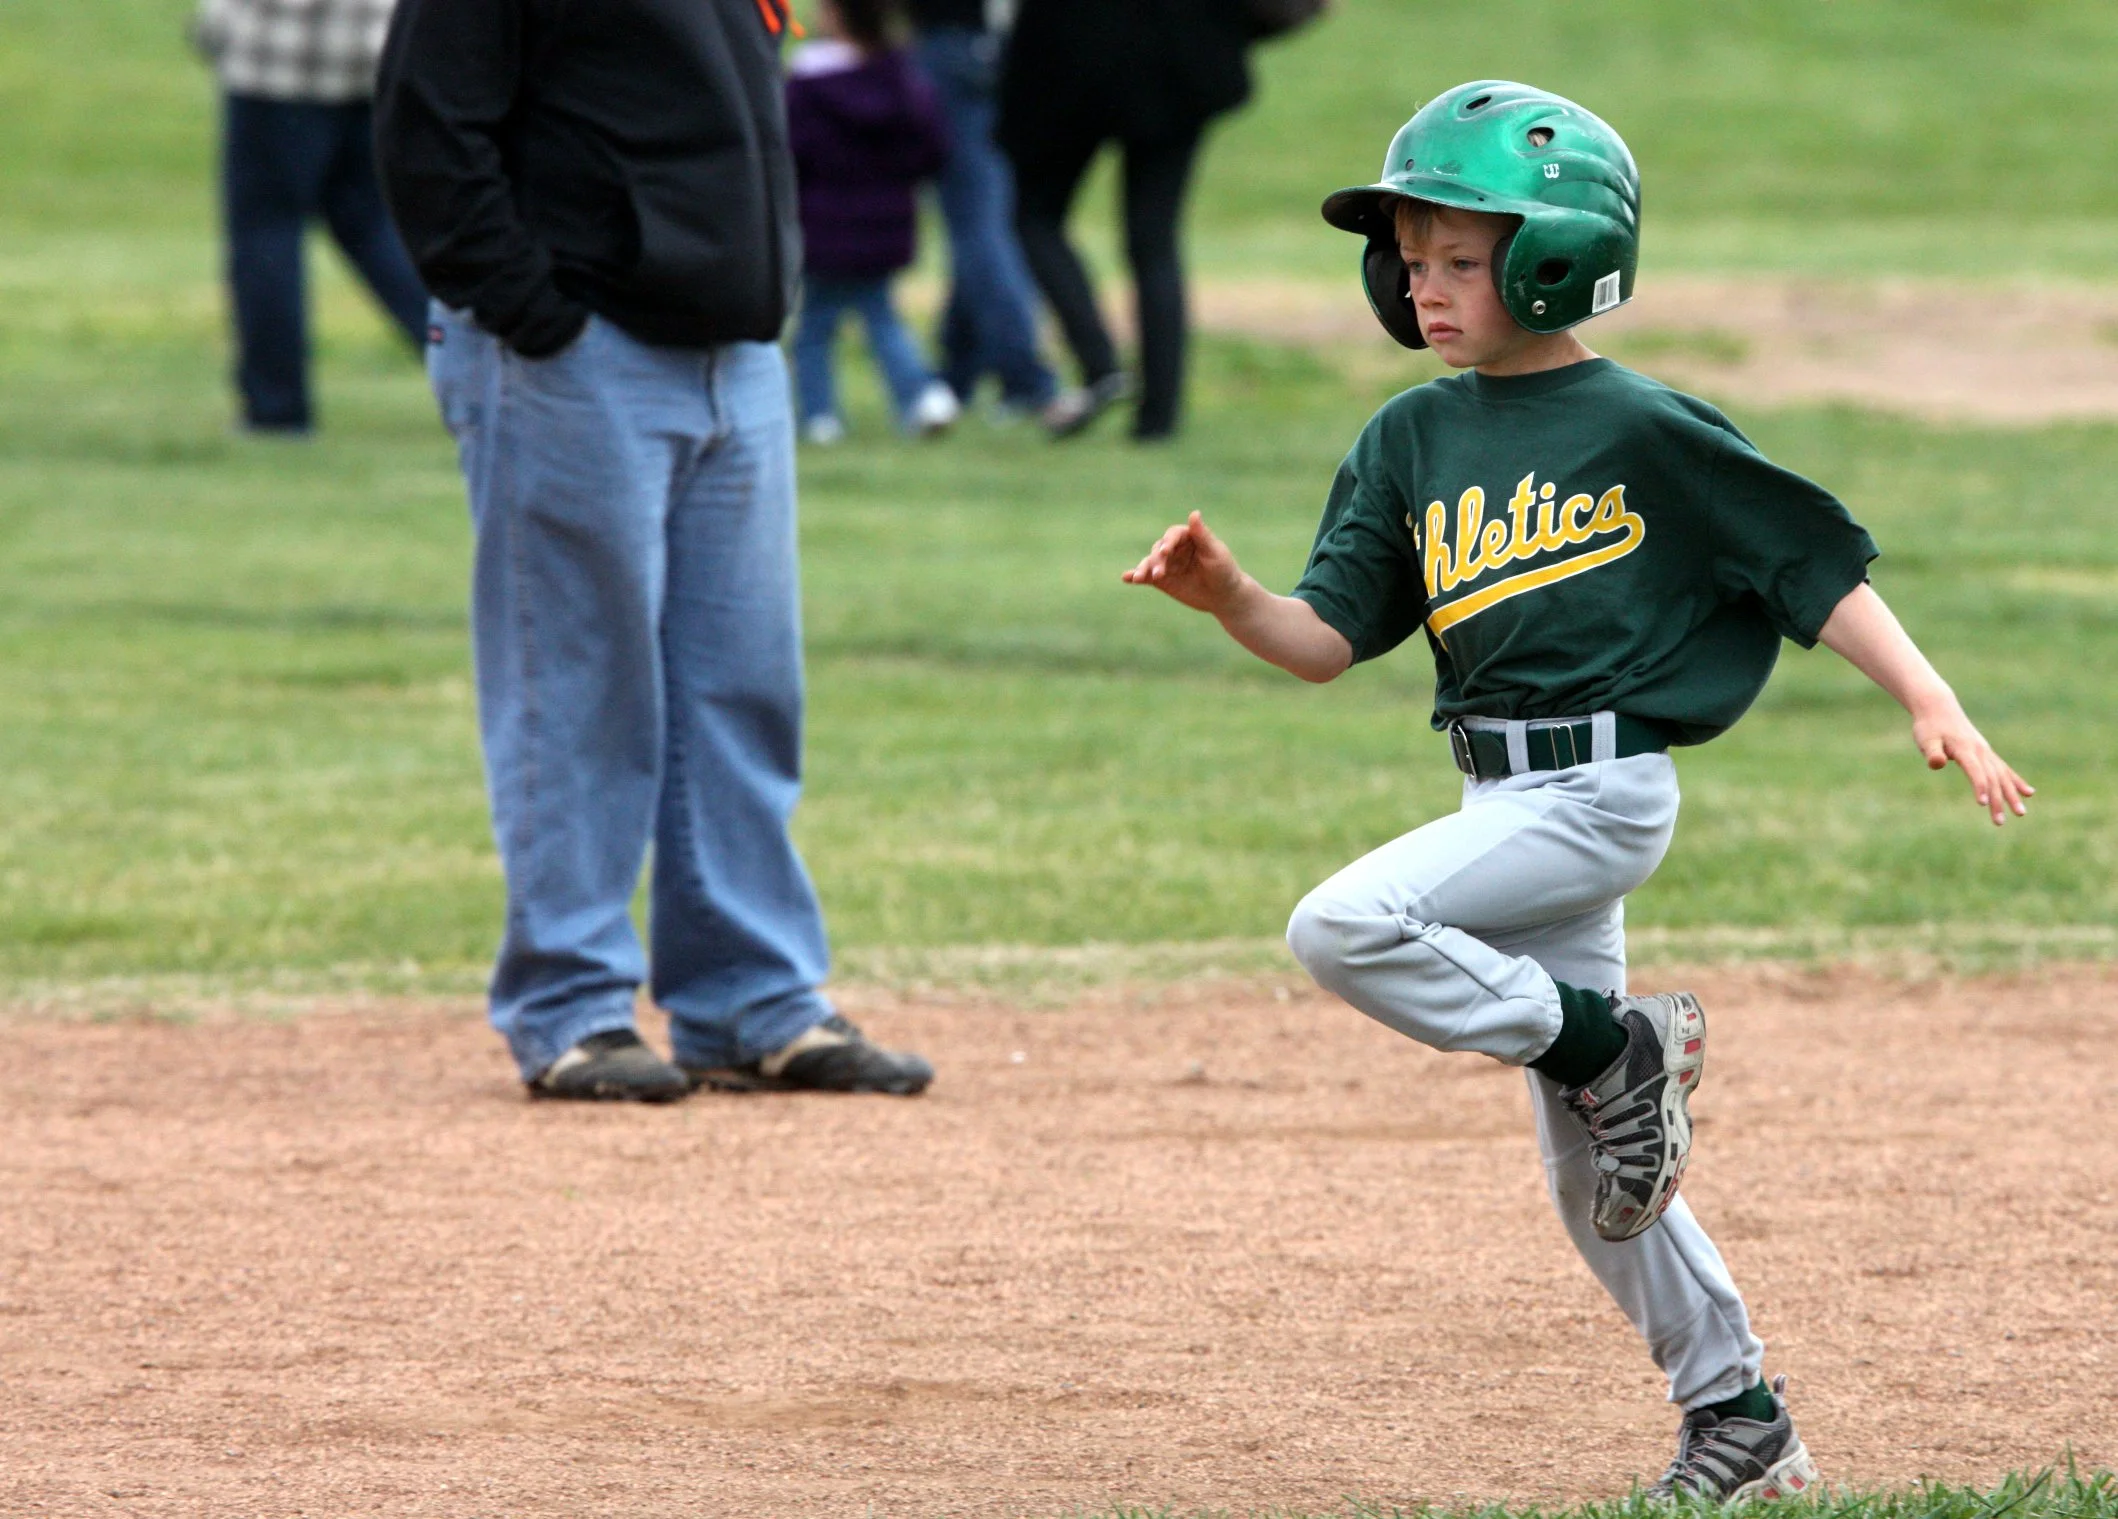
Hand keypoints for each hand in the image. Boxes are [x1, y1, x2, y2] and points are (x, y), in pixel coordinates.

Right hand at [1121, 511, 1245, 614]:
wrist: (1224, 597)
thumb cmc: (1224, 571)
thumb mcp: (1215, 553)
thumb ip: (1202, 535)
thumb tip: (1194, 513)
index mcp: (1188, 537)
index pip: (1173, 535)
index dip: (1169, 542)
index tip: (1166, 552)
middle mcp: (1174, 548)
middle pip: (1159, 549)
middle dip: (1157, 561)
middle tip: (1159, 574)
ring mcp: (1167, 564)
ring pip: (1150, 562)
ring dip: (1143, 569)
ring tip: (1138, 578)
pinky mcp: (1161, 580)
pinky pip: (1146, 576)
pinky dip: (1135, 576)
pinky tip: (1127, 578)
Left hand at [1910, 700, 2033, 825]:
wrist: (1939, 708)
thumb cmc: (1929, 727)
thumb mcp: (1925, 739)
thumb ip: (1932, 752)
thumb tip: (1937, 763)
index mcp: (1965, 749)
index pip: (1975, 771)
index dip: (1979, 786)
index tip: (1983, 803)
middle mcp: (1980, 751)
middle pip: (1992, 778)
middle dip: (1998, 800)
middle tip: (1999, 822)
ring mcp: (1986, 752)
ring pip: (2002, 776)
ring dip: (2011, 795)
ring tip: (2021, 813)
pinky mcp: (1987, 753)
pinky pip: (2004, 769)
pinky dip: (2016, 781)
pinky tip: (2029, 793)